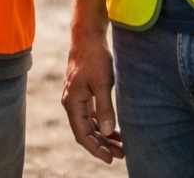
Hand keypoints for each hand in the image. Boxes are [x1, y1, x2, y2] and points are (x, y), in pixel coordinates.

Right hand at [62, 29, 123, 163]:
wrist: (88, 36)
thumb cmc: (94, 57)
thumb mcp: (102, 83)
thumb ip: (104, 108)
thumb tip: (106, 132)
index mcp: (72, 102)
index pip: (82, 134)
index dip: (96, 149)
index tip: (111, 158)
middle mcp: (71, 102)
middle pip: (85, 131)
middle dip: (102, 145)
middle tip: (121, 154)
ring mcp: (77, 97)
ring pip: (89, 124)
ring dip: (103, 135)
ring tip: (121, 145)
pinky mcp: (83, 91)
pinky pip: (91, 114)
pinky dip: (102, 123)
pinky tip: (115, 129)